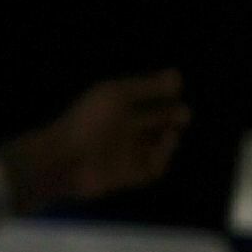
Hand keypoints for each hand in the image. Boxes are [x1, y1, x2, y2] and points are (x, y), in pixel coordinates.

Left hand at [33, 71, 188, 205]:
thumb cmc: (90, 122)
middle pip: (156, 121)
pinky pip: (154, 167)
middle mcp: (122, 129)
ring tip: (171, 132)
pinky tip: (164, 146)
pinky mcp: (129, 174)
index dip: (163, 93)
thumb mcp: (116, 96)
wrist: (68, 160)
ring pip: (158, 145)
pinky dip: (163, 157)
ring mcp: (126, 152)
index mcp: (115, 107)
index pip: (147, 98)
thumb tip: (177, 76)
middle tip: (183, 115)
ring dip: (170, 139)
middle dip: (172, 116)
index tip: (175, 88)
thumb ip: (146, 87)